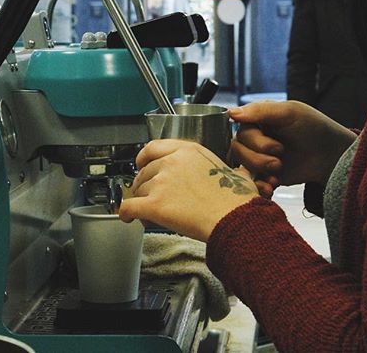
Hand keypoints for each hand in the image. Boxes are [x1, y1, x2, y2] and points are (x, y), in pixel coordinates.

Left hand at [118, 139, 258, 241]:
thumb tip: (240, 174)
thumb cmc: (236, 200)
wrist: (233, 219)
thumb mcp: (238, 174)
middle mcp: (172, 162)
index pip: (154, 147)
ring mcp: (161, 182)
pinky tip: (128, 217)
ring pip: (138, 190)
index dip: (143, 157)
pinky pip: (129, 206)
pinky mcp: (154, 204)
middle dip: (144, 184)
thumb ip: (234, 171)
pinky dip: (125, 212)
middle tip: (149, 196)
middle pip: (145, 172)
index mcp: (189, 151)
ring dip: (140, 200)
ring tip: (148, 213)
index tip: (141, 163)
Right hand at [228, 100, 356, 195]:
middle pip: (238, 150)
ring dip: (258, 172)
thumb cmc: (314, 127)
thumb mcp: (289, 112)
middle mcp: (254, 138)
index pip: (240, 132)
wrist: (331, 156)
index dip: (256, 142)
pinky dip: (258, 187)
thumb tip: (230, 112)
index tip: (277, 146)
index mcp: (257, 119)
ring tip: (277, 173)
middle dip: (258, 159)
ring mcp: (258, 157)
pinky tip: (271, 187)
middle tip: (279, 161)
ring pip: (241, 167)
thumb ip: (260, 111)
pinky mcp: (264, 175)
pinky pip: (250, 183)